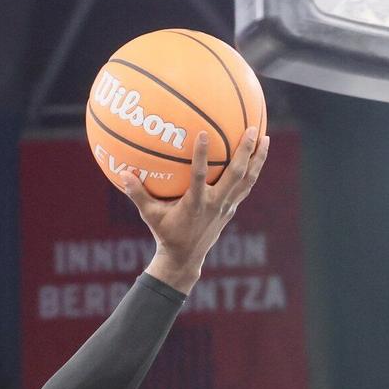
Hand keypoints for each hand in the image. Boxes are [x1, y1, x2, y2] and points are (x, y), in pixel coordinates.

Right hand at [122, 128, 271, 291]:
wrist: (185, 259)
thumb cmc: (166, 234)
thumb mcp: (150, 216)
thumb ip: (138, 194)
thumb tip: (123, 174)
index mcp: (195, 203)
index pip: (199, 176)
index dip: (202, 156)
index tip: (205, 134)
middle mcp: (215, 203)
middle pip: (236, 175)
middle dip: (246, 152)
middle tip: (255, 129)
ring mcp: (226, 207)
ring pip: (247, 180)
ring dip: (258, 160)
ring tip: (266, 139)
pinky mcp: (231, 209)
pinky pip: (245, 187)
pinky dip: (252, 171)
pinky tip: (255, 157)